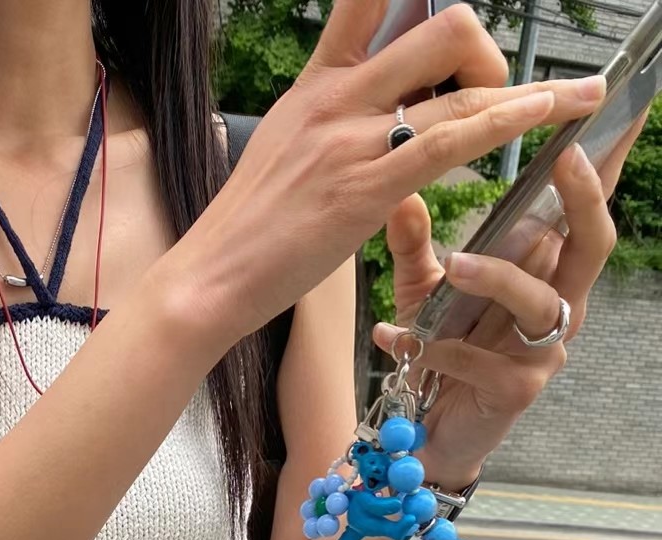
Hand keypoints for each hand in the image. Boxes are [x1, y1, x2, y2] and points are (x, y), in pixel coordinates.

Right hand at [174, 0, 607, 346]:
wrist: (209, 278)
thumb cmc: (245, 230)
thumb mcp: (282, 150)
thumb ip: (328, 122)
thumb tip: (370, 119)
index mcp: (316, 83)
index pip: (369, 0)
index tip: (457, 27)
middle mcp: (337, 96)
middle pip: (439, 27)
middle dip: (485, 55)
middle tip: (489, 98)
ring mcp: (351, 140)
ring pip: (458, 83)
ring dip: (521, 92)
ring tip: (564, 102)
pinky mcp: (364, 189)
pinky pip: (449, 142)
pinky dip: (505, 124)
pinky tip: (541, 116)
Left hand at [372, 111, 646, 488]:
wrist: (425, 433)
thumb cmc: (436, 352)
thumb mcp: (421, 290)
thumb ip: (416, 243)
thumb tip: (402, 191)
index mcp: (546, 272)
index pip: (581, 211)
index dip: (603, 162)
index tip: (610, 106)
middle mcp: (558, 306)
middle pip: (594, 245)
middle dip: (585, 198)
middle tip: (563, 155)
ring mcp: (543, 351)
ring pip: (541, 302)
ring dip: (499, 279)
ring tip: (454, 265)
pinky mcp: (518, 390)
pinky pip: (484, 361)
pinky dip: (438, 348)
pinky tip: (397, 338)